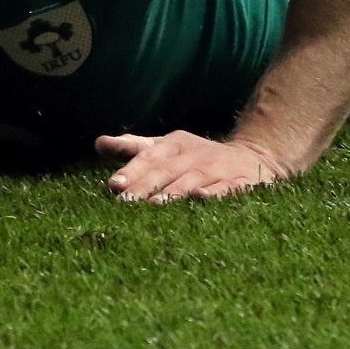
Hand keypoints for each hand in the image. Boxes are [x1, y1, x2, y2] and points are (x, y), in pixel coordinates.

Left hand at [95, 130, 291, 203]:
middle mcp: (194, 155)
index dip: (131, 170)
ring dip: (174, 193)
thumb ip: (134, 148)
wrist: (251, 157)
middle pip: (166, 170)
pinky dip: (215, 194)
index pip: (149, 156)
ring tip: (155, 205)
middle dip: (146, 186)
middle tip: (125, 202)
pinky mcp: (239, 183)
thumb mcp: (166, 148)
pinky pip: (226, 189)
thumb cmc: (197, 157)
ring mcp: (217, 169)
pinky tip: (202, 200)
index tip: (114, 184)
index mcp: (174, 145)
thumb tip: (98, 143)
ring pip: (192, 180)